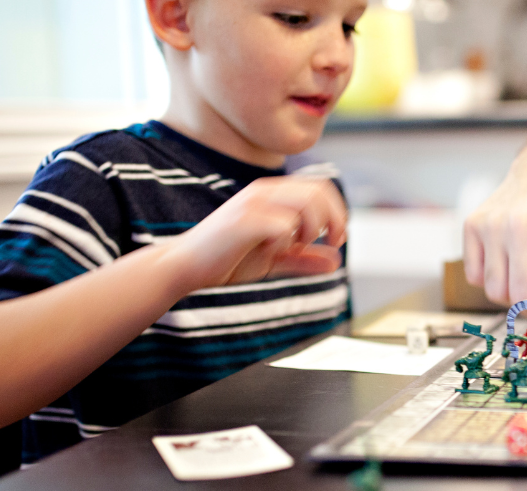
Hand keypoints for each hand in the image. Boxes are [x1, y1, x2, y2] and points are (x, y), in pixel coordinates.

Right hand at [162, 176, 346, 290]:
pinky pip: (283, 225)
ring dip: (311, 230)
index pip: (321, 187)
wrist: (187, 267)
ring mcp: (253, 203)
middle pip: (320, 191)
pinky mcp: (243, 221)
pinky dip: (285, 243)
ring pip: (306, 204)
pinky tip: (269, 252)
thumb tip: (337, 262)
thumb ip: (304, 258)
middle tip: (331, 243)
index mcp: (273, 193)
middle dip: (335, 219)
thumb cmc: (227, 259)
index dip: (339, 212)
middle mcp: (264, 191)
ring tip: (294, 246)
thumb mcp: (274, 258)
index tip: (338, 239)